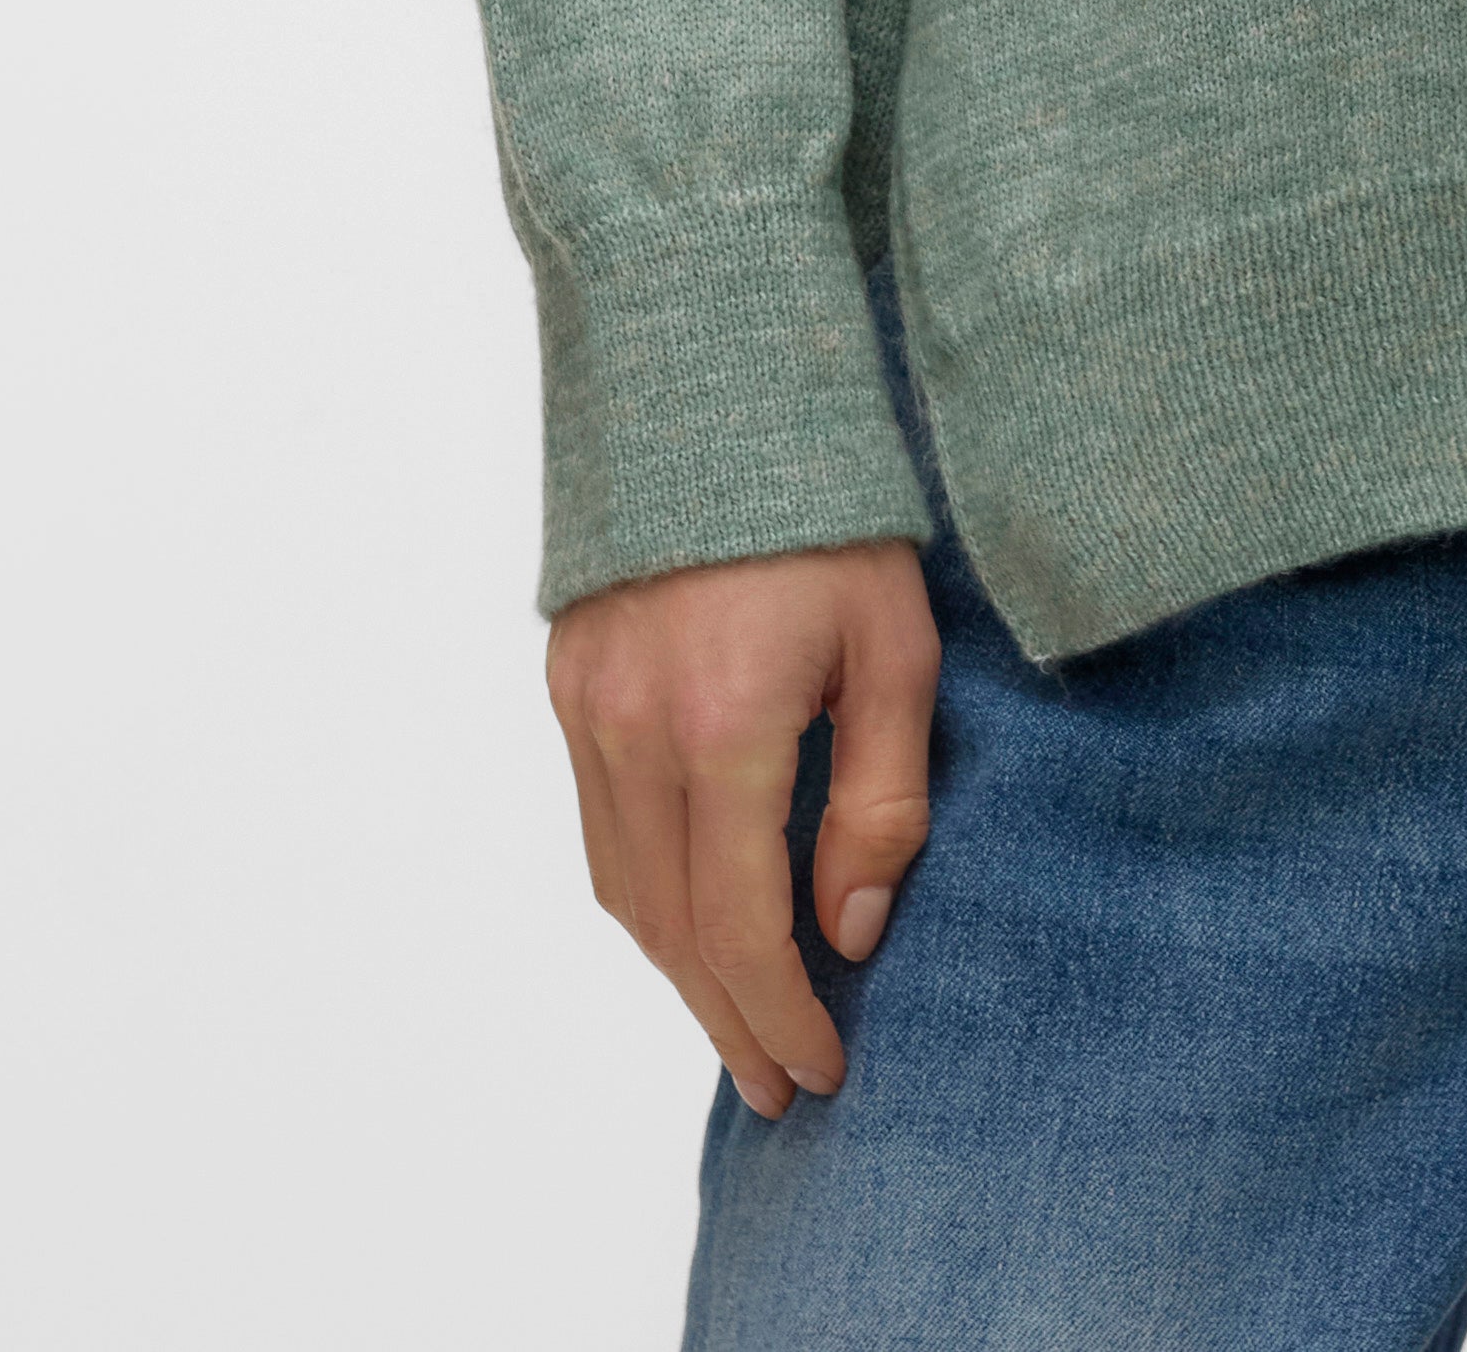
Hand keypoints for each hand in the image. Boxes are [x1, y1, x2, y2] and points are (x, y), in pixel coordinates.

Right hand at [544, 538, 938, 1118]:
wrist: (719, 381)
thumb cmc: (833, 510)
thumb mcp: (896, 648)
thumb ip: (878, 800)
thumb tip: (853, 931)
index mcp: (724, 723)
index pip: (739, 926)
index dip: (780, 1015)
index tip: (820, 1070)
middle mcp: (634, 728)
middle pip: (669, 929)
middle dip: (727, 1021)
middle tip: (777, 1085)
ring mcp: (587, 706)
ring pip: (620, 888)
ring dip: (678, 970)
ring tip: (740, 1022)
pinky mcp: (569, 681)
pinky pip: (599, 826)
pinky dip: (643, 895)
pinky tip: (692, 918)